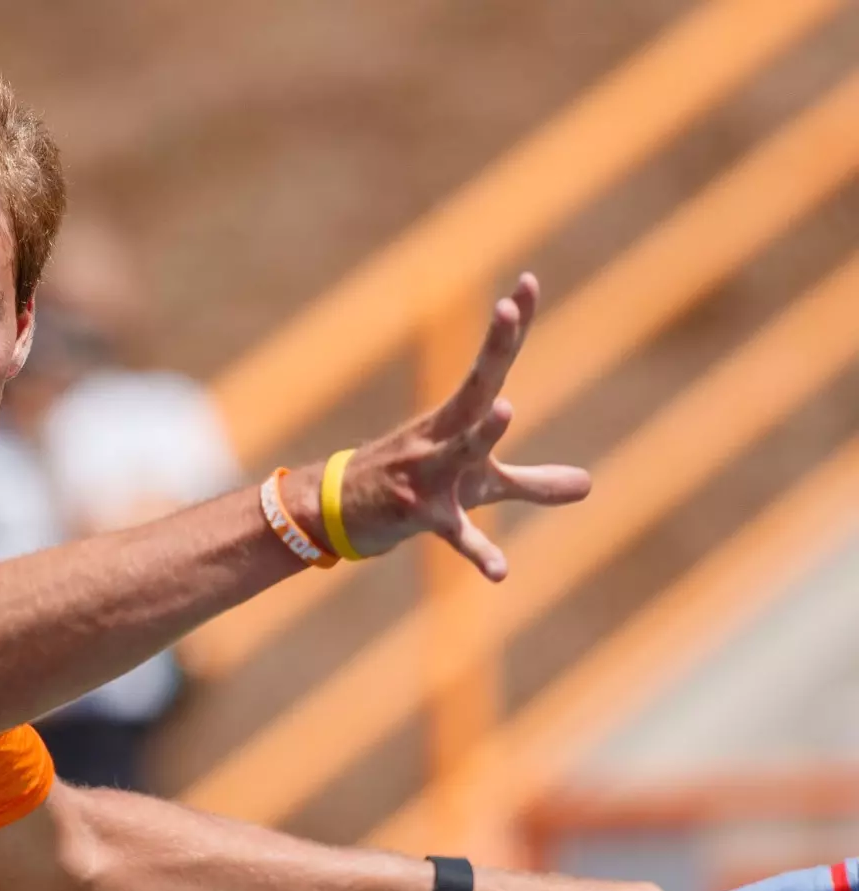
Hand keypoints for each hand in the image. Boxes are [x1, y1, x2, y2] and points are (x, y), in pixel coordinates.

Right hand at [313, 273, 590, 579]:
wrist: (334, 513)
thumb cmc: (415, 489)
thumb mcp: (481, 487)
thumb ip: (534, 483)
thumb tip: (589, 486)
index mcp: (457, 420)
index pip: (490, 366)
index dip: (510, 328)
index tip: (527, 283)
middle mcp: (441, 438)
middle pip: (475, 388)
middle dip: (493, 350)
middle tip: (506, 309)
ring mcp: (427, 475)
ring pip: (458, 451)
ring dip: (480, 434)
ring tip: (505, 410)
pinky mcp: (419, 515)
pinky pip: (454, 535)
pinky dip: (478, 552)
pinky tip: (500, 572)